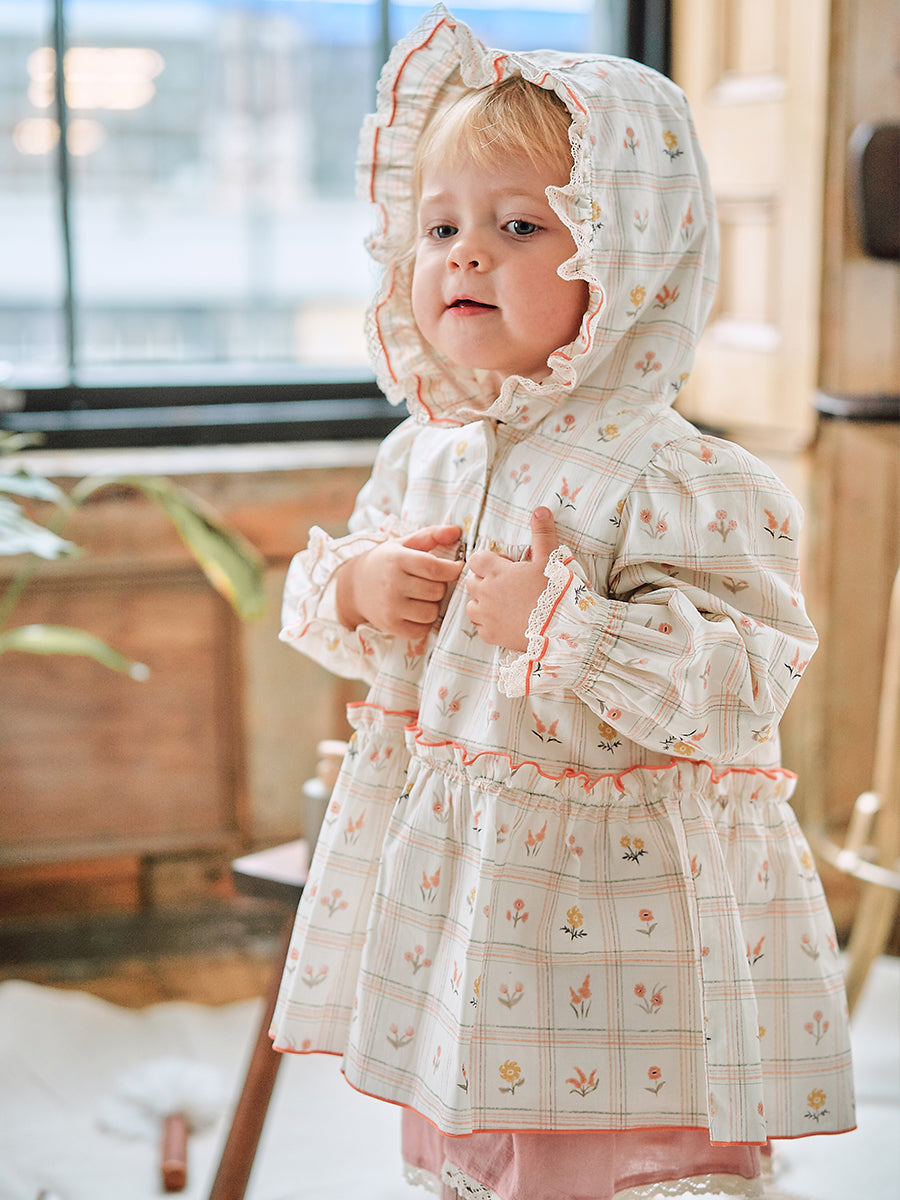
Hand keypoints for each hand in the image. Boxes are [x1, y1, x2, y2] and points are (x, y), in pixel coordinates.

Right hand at [336, 524, 461, 636]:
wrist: (354, 586)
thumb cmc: (385, 562)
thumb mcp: (404, 543)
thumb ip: (432, 535)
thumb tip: (456, 531)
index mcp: (397, 560)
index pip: (433, 567)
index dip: (452, 569)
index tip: (456, 568)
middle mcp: (392, 584)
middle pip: (436, 591)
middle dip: (440, 586)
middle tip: (431, 582)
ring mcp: (390, 607)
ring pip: (431, 613)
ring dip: (433, 606)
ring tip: (423, 597)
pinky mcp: (389, 626)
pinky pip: (422, 630)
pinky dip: (424, 623)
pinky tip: (416, 611)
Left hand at [465, 507, 559, 650]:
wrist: (561, 627)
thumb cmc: (555, 591)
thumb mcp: (550, 559)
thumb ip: (542, 533)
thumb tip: (540, 509)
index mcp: (496, 572)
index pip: (476, 559)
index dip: (488, 561)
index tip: (504, 566)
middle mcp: (485, 593)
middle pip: (471, 582)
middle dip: (484, 581)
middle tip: (506, 585)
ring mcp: (486, 616)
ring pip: (471, 605)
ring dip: (483, 603)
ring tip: (503, 604)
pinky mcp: (491, 635)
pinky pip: (480, 628)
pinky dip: (489, 625)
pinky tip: (505, 622)